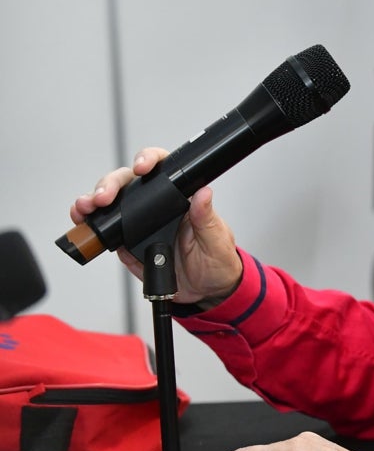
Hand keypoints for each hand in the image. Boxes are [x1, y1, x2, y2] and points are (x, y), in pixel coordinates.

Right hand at [69, 147, 242, 305]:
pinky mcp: (125, 241)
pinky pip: (103, 229)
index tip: (141, 167)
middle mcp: (155, 204)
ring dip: (91, 201)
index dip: (148, 160)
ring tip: (85, 208)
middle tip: (103, 197)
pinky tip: (81, 222)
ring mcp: (137, 222)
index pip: (162, 168)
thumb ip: (206, 218)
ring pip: (109, 202)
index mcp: (180, 197)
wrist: (203, 291)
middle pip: (127, 181)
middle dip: (110, 184)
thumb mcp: (215, 239)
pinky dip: (87, 224)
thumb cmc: (215, 260)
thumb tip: (204, 194)